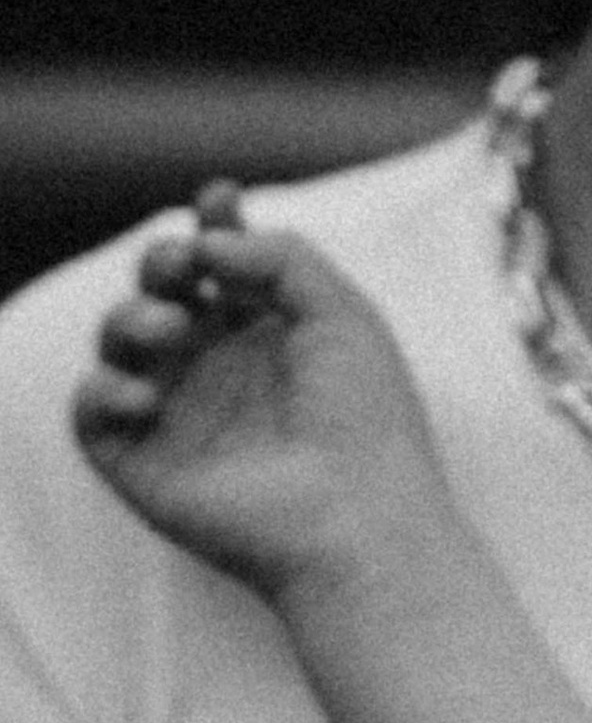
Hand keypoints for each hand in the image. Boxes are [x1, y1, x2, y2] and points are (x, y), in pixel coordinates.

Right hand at [72, 182, 445, 593]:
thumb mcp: (342, 314)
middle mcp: (222, 372)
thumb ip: (280, 256)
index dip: (213, 227)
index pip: (224, 268)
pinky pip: (92, 413)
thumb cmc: (368, 422)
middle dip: (163, 261)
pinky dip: (105, 391)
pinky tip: (150, 396)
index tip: (221, 201)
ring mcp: (180, 416)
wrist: (359, 521)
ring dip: (133, 318)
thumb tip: (209, 242)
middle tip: (185, 266)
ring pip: (120, 341)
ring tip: (174, 330)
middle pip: (163, 291)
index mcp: (272, 336)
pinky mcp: (144, 465)